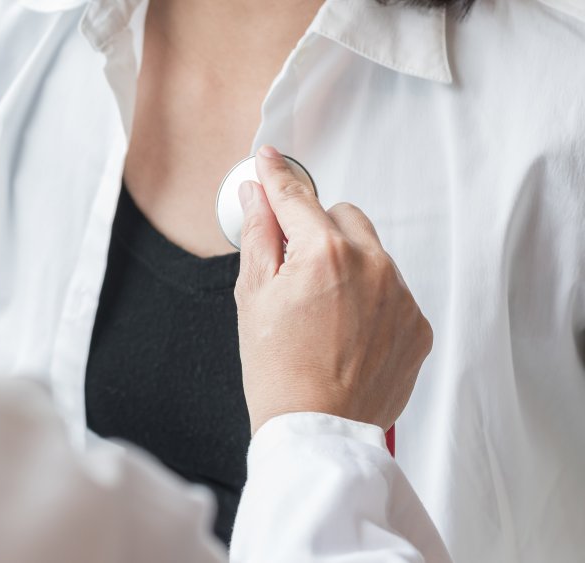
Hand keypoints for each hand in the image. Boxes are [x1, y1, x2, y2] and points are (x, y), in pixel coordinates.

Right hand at [236, 146, 432, 432]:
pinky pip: (392, 291)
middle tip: (294, 269)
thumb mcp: (253, 295)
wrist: (316, 430)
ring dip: (347, 265)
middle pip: (344, 216)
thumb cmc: (277, 370)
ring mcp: (401, 297)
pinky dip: (370, 301)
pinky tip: (345, 333)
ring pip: (372, 254)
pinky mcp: (416, 326)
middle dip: (319, 230)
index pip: (296, 196)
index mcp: (326, 253)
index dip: (276, 176)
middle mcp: (373, 266)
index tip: (269, 162)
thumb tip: (254, 194)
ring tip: (321, 313)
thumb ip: (258, 233)